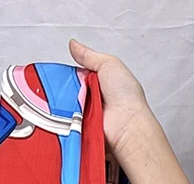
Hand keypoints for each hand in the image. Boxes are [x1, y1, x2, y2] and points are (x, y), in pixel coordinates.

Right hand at [68, 40, 155, 164]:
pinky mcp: (83, 128)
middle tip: (70, 86)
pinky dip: (65, 116)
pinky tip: (67, 111)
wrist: (128, 125)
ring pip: (66, 104)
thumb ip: (89, 55)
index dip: (70, 72)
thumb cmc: (126, 96)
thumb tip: (74, 45)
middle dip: (66, 86)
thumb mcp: (109, 64)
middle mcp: (94, 99)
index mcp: (101, 82)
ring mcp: (88, 114)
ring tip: (69, 98)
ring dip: (65, 101)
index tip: (66, 71)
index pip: (77, 74)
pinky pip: (67, 120)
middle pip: (70, 89)